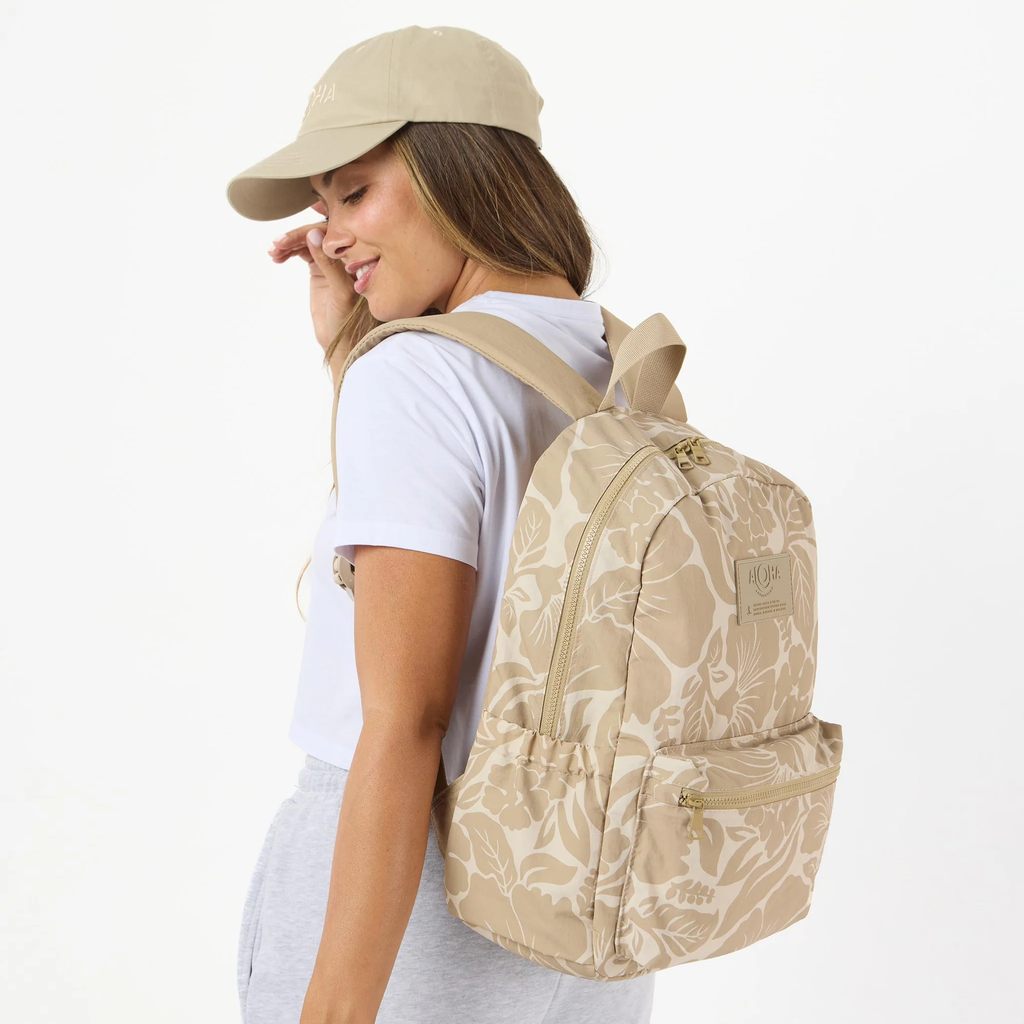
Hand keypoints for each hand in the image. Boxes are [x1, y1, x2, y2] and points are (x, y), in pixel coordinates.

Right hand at [267, 201, 357, 353]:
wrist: (340, 339)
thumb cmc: (348, 319)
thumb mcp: (340, 291)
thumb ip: (329, 263)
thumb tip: (313, 233)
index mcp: (357, 256)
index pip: (333, 232)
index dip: (310, 230)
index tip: (291, 238)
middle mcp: (344, 254)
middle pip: (317, 234)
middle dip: (295, 237)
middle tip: (277, 245)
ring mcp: (330, 260)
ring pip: (307, 241)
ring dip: (289, 244)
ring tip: (273, 253)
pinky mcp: (319, 268)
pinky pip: (302, 251)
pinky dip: (289, 251)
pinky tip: (277, 257)